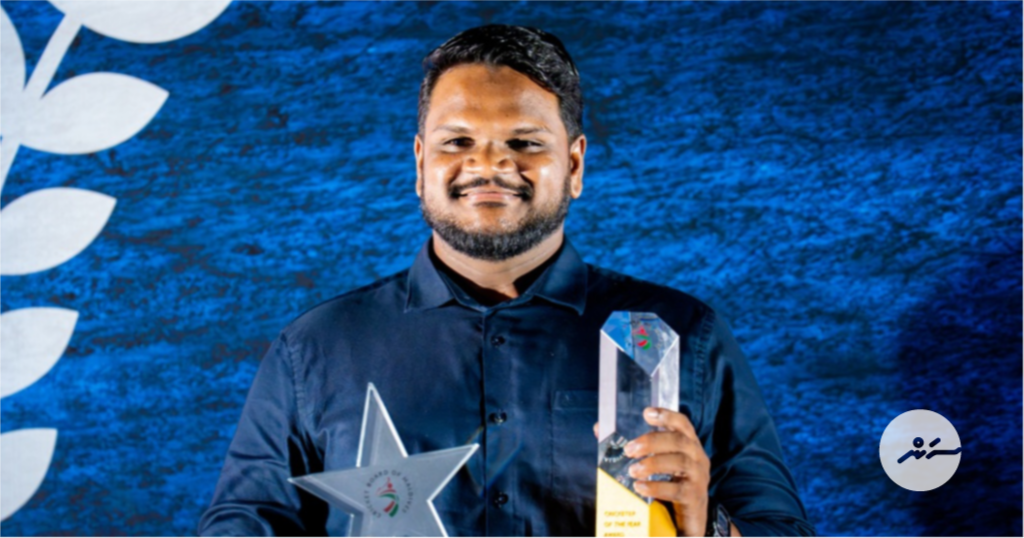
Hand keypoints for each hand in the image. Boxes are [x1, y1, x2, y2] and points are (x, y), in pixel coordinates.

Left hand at [595, 407, 710, 537]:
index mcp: (689, 443)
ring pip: (680, 462)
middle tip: (629, 450)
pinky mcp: (694, 497)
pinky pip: (677, 489)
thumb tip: (599, 429)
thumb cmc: (669, 482)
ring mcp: (698, 476)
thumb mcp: (656, 462)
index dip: (667, 415)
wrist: (688, 516)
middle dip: (652, 442)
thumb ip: (632, 445)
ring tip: (633, 470)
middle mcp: (697, 456)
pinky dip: (656, 487)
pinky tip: (639, 487)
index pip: (683, 423)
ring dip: (652, 464)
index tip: (646, 413)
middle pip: (679, 441)